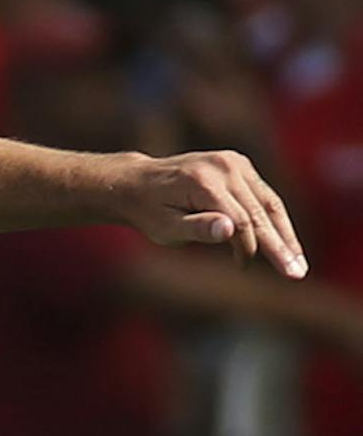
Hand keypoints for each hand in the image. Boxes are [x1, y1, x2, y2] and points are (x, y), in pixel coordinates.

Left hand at [119, 149, 306, 275]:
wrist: (138, 182)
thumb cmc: (149, 212)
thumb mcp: (164, 227)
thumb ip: (197, 229)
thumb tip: (230, 230)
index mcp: (205, 183)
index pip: (241, 220)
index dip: (248, 247)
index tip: (242, 267)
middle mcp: (224, 167)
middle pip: (262, 211)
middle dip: (281, 244)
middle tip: (297, 273)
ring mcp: (234, 162)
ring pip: (269, 202)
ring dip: (285, 233)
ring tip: (298, 262)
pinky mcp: (239, 164)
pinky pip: (262, 195)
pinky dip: (274, 218)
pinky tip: (283, 242)